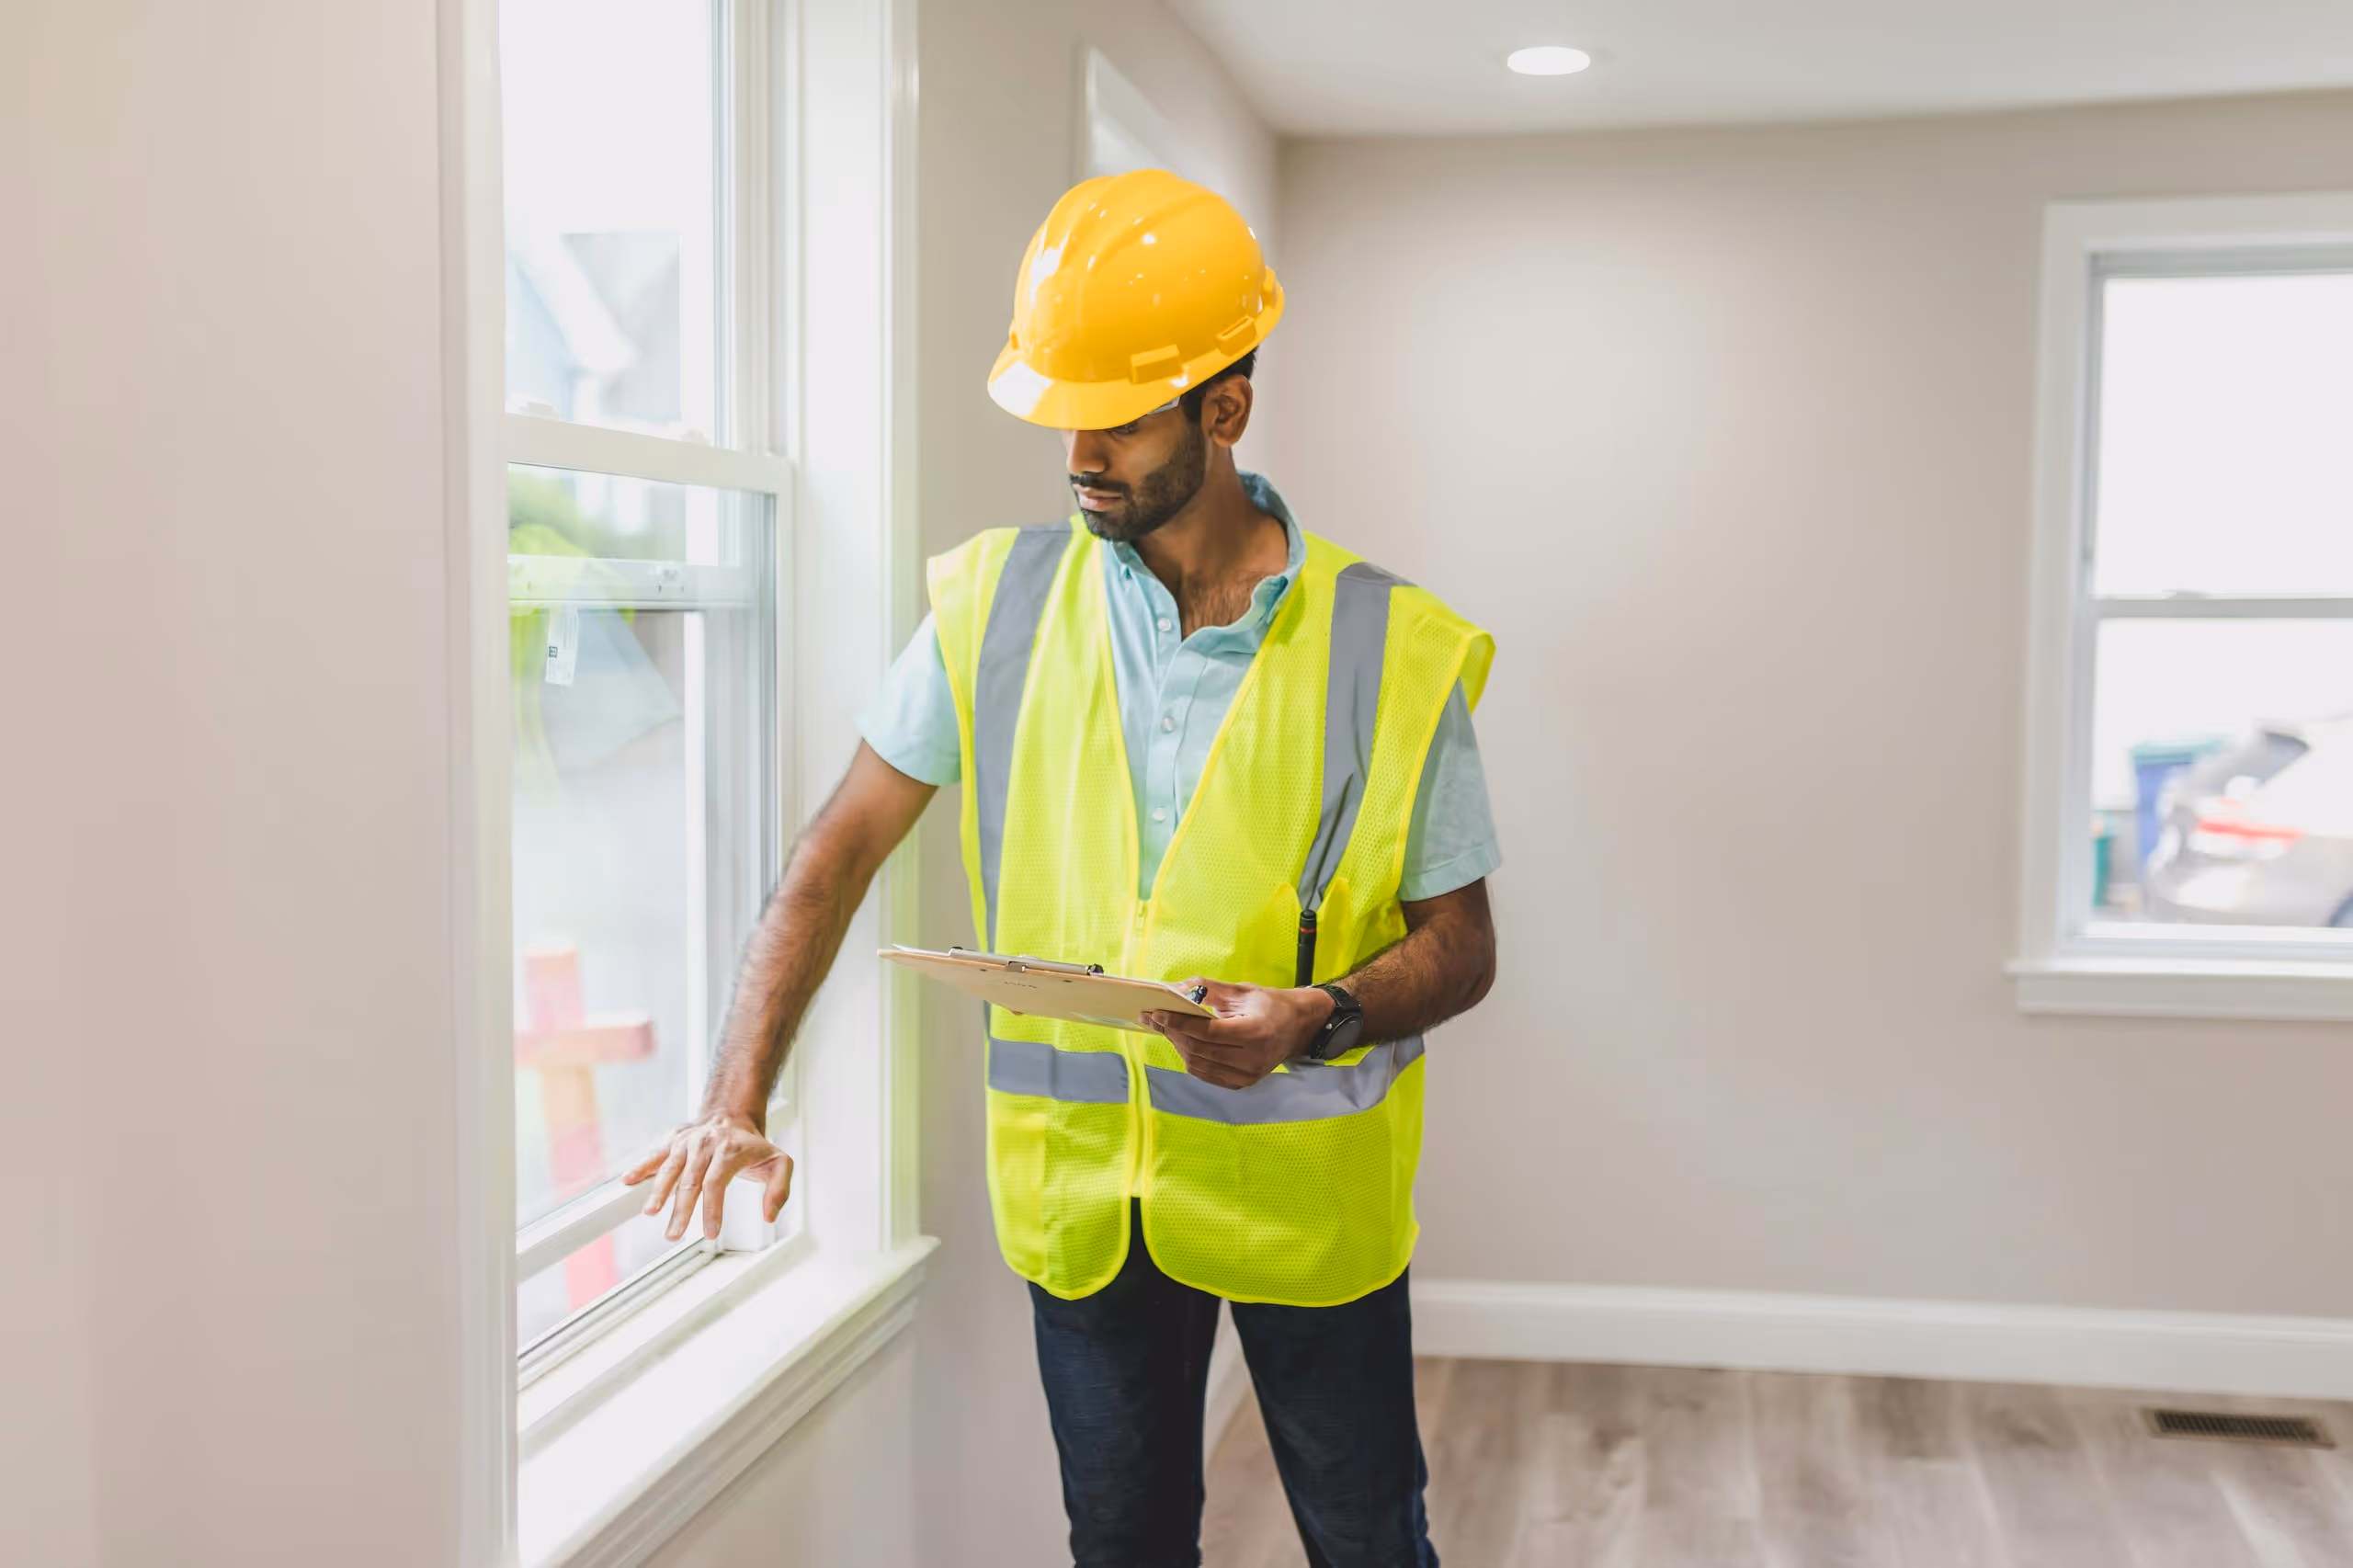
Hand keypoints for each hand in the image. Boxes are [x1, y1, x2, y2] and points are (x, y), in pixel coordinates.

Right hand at [622, 1112, 793, 1242]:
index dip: (711, 1209)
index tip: (710, 1233)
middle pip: (690, 1181)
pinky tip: (627, 1180)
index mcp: (730, 1151)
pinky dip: (641, 1168)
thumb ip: (780, 1189)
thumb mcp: (779, 1163)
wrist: (732, 1115)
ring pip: (670, 1168)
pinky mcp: (673, 1143)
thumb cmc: (753, 1146)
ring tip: (650, 1213)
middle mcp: (705, 1146)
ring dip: (658, 1191)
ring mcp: (686, 1143)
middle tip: (673, 1236)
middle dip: (681, 1210)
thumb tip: (769, 1216)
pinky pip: (656, 1156)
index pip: (716, 1183)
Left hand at [1143, 980, 1332, 1089]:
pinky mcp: (1243, 1083)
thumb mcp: (1243, 990)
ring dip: (1179, 1047)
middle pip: (1200, 1049)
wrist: (1298, 1028)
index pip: (1207, 1031)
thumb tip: (1175, 989)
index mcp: (1255, 1031)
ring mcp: (1248, 1075)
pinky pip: (1207, 1075)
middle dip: (1173, 1033)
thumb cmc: (1270, 1005)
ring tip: (1168, 1030)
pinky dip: (1191, 1060)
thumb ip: (1209, 989)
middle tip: (1156, 1019)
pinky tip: (1184, 1044)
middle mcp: (1253, 1058)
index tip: (1158, 1013)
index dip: (1179, 1023)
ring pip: (1199, 1065)